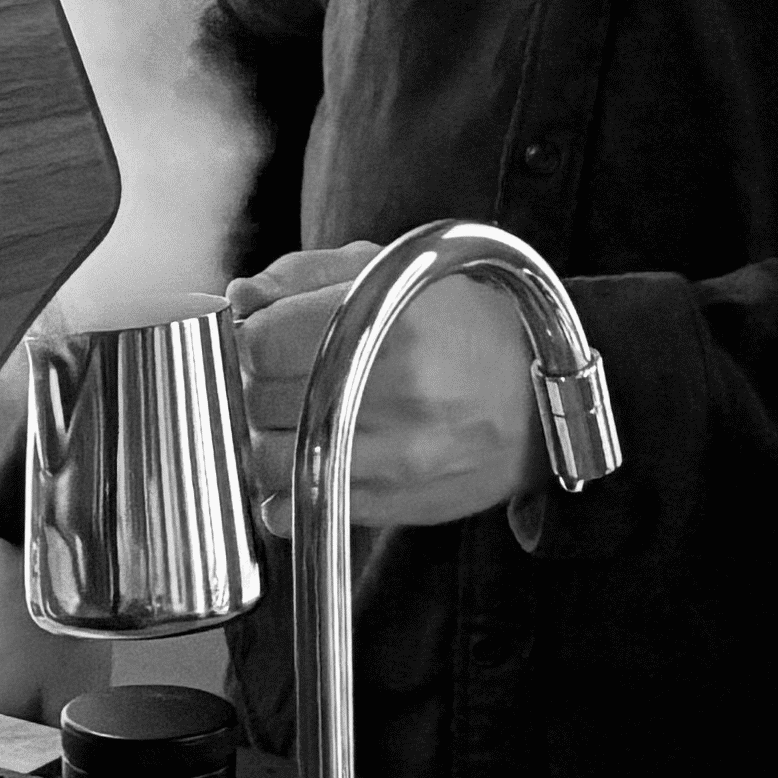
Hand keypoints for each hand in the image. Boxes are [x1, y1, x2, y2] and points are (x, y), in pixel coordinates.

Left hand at [227, 244, 540, 533]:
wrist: (538, 400)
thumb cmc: (463, 328)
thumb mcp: (391, 271)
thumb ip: (304, 276)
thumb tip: (239, 299)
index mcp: (389, 322)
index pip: (261, 341)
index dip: (254, 335)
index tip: (269, 334)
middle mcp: (393, 392)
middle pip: (260, 398)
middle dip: (260, 383)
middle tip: (286, 374)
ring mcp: (394, 456)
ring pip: (271, 458)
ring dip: (269, 437)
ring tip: (299, 416)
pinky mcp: (392, 504)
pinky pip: (298, 506)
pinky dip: (288, 487)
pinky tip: (314, 457)